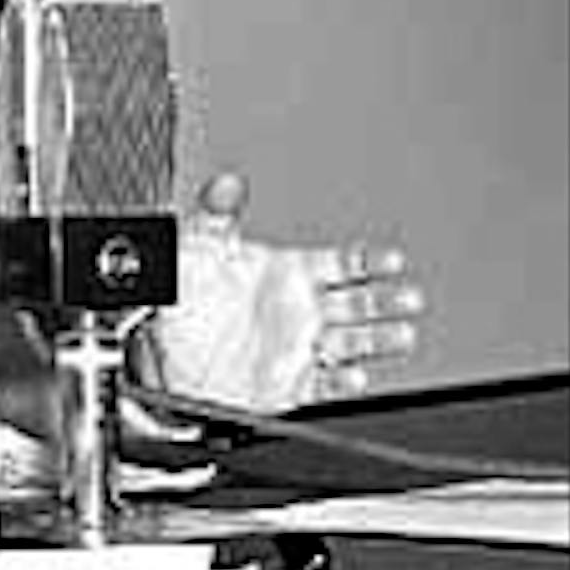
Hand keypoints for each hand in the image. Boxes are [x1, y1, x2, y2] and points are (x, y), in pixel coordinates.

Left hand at [139, 172, 424, 411]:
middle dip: (387, 301)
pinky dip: (342, 381)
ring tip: (401, 336)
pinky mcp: (289, 384)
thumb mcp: (193, 252)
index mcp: (287, 273)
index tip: (393, 260)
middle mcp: (300, 310)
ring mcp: (298, 348)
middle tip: (409, 299)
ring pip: (354, 342)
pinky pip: (325, 383)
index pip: (342, 263)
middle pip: (360, 303)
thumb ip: (214, 216)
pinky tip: (353, 375)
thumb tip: (225, 184)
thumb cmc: (182, 302)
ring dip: (380, 340)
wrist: (160, 357)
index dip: (370, 262)